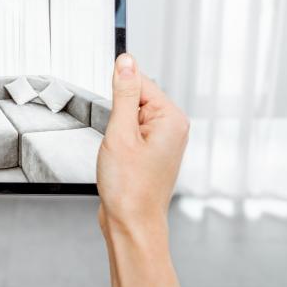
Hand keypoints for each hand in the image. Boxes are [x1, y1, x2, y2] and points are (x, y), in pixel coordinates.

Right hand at [97, 53, 188, 237]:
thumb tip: (126, 62)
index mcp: (172, 118)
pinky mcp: (153, 152)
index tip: (113, 115)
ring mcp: (164, 141)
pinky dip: (120, 140)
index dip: (118, 97)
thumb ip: (123, 93)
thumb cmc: (130, 189)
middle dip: (117, 115)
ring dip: (117, 130)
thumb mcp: (120, 133)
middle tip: (117, 142)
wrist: (131, 224)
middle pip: (136, 98)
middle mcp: (173, 127)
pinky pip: (131, 132)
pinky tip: (120, 159)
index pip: (140, 83)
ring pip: (131, 116)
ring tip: (119, 154)